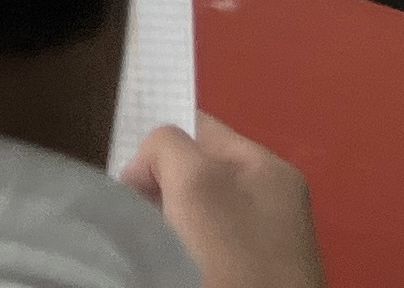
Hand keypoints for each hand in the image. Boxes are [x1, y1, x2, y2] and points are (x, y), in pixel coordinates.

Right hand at [126, 118, 321, 287]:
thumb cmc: (235, 259)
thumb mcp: (197, 183)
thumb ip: (168, 148)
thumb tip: (149, 168)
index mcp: (269, 169)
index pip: (200, 130)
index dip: (160, 147)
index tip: (132, 183)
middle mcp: (272, 204)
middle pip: (196, 175)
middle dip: (161, 191)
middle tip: (140, 218)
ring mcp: (264, 247)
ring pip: (196, 217)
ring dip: (167, 227)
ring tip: (155, 246)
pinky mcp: (251, 280)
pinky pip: (204, 251)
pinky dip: (181, 255)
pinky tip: (172, 268)